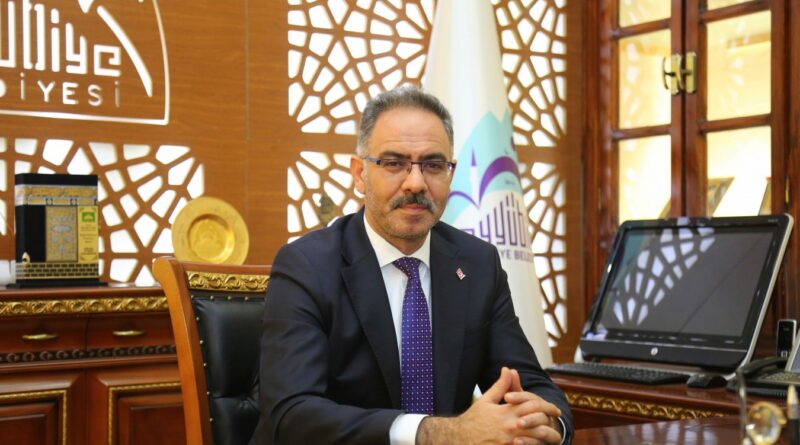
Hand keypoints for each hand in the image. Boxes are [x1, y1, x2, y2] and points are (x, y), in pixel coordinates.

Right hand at [416, 367, 562, 444]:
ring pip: (535, 439)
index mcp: (506, 411)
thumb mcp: (486, 400)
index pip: (533, 405)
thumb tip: (508, 369)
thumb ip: (500, 386)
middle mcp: (510, 426)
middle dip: (551, 424)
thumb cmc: (473, 419)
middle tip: (558, 425)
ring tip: (553, 438)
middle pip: (538, 423)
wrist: (459, 438)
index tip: (555, 410)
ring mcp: (509, 441)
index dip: (547, 407)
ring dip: (547, 438)